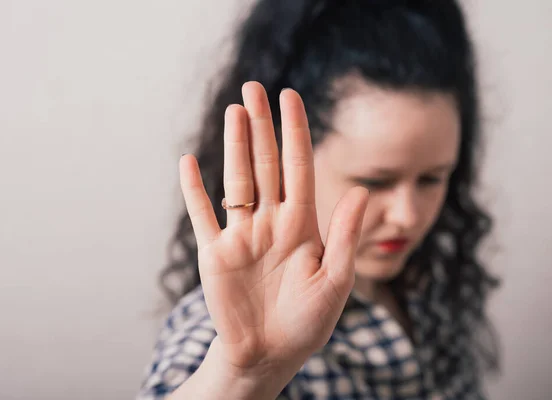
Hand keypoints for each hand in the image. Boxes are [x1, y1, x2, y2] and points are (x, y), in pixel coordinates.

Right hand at [179, 82, 368, 375]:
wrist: (270, 354)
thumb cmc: (308, 322)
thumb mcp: (336, 280)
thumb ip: (344, 235)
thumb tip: (362, 191)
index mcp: (301, 226)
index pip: (299, 167)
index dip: (295, 132)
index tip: (291, 97)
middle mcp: (270, 222)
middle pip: (264, 164)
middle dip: (261, 126)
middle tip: (254, 88)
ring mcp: (241, 235)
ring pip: (236, 181)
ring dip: (233, 146)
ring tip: (233, 111)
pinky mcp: (214, 254)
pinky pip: (202, 215)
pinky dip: (193, 190)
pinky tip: (189, 161)